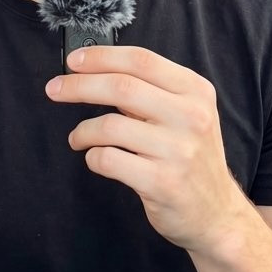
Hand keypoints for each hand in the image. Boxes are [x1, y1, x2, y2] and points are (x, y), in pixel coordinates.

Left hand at [45, 46, 247, 253]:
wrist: (216, 214)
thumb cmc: (191, 158)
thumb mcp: (185, 114)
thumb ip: (149, 92)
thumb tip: (95, 70)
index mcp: (196, 91)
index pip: (141, 60)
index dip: (102, 57)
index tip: (74, 60)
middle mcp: (191, 116)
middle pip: (122, 87)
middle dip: (79, 86)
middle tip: (55, 89)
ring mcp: (178, 150)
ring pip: (110, 126)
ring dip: (82, 130)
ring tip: (78, 137)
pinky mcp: (162, 182)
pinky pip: (109, 160)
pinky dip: (93, 157)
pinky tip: (96, 159)